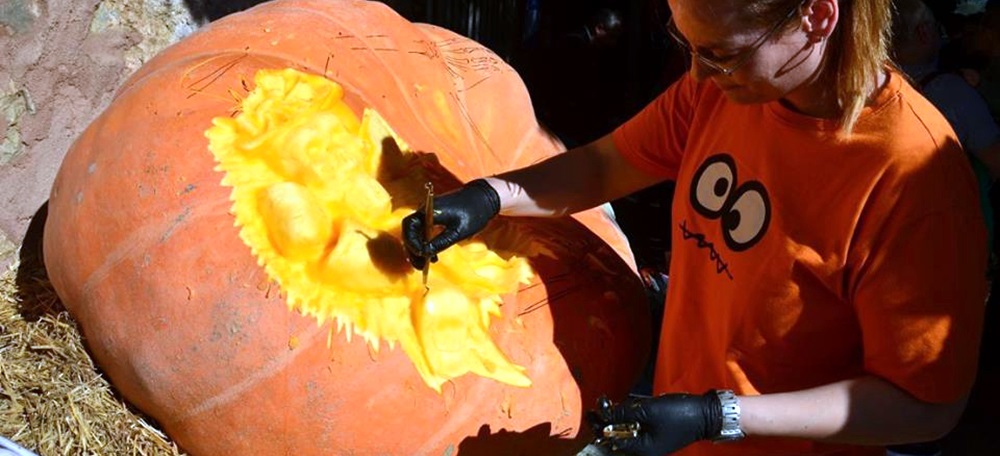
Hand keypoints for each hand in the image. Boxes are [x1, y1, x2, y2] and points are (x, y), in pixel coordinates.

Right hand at [401, 179, 500, 268]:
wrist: (484, 198)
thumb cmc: (473, 213)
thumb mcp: (458, 232)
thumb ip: (440, 242)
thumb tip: (425, 253)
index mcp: (428, 210)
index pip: (409, 226)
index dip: (411, 243)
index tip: (420, 256)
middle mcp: (424, 210)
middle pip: (410, 231)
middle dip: (413, 249)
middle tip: (419, 266)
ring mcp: (428, 213)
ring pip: (416, 233)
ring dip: (418, 249)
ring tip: (425, 264)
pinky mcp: (433, 217)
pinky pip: (423, 232)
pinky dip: (425, 244)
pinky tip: (432, 256)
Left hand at [587, 392, 722, 455]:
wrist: (707, 413)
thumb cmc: (678, 414)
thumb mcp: (647, 411)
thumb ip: (623, 413)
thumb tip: (604, 412)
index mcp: (642, 449)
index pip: (613, 439)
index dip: (599, 425)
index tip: (590, 411)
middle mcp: (645, 449)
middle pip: (619, 435)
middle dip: (608, 421)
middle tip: (598, 406)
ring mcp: (652, 441)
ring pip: (628, 429)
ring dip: (619, 417)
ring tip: (609, 404)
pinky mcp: (657, 432)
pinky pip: (639, 426)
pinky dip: (632, 416)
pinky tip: (626, 406)